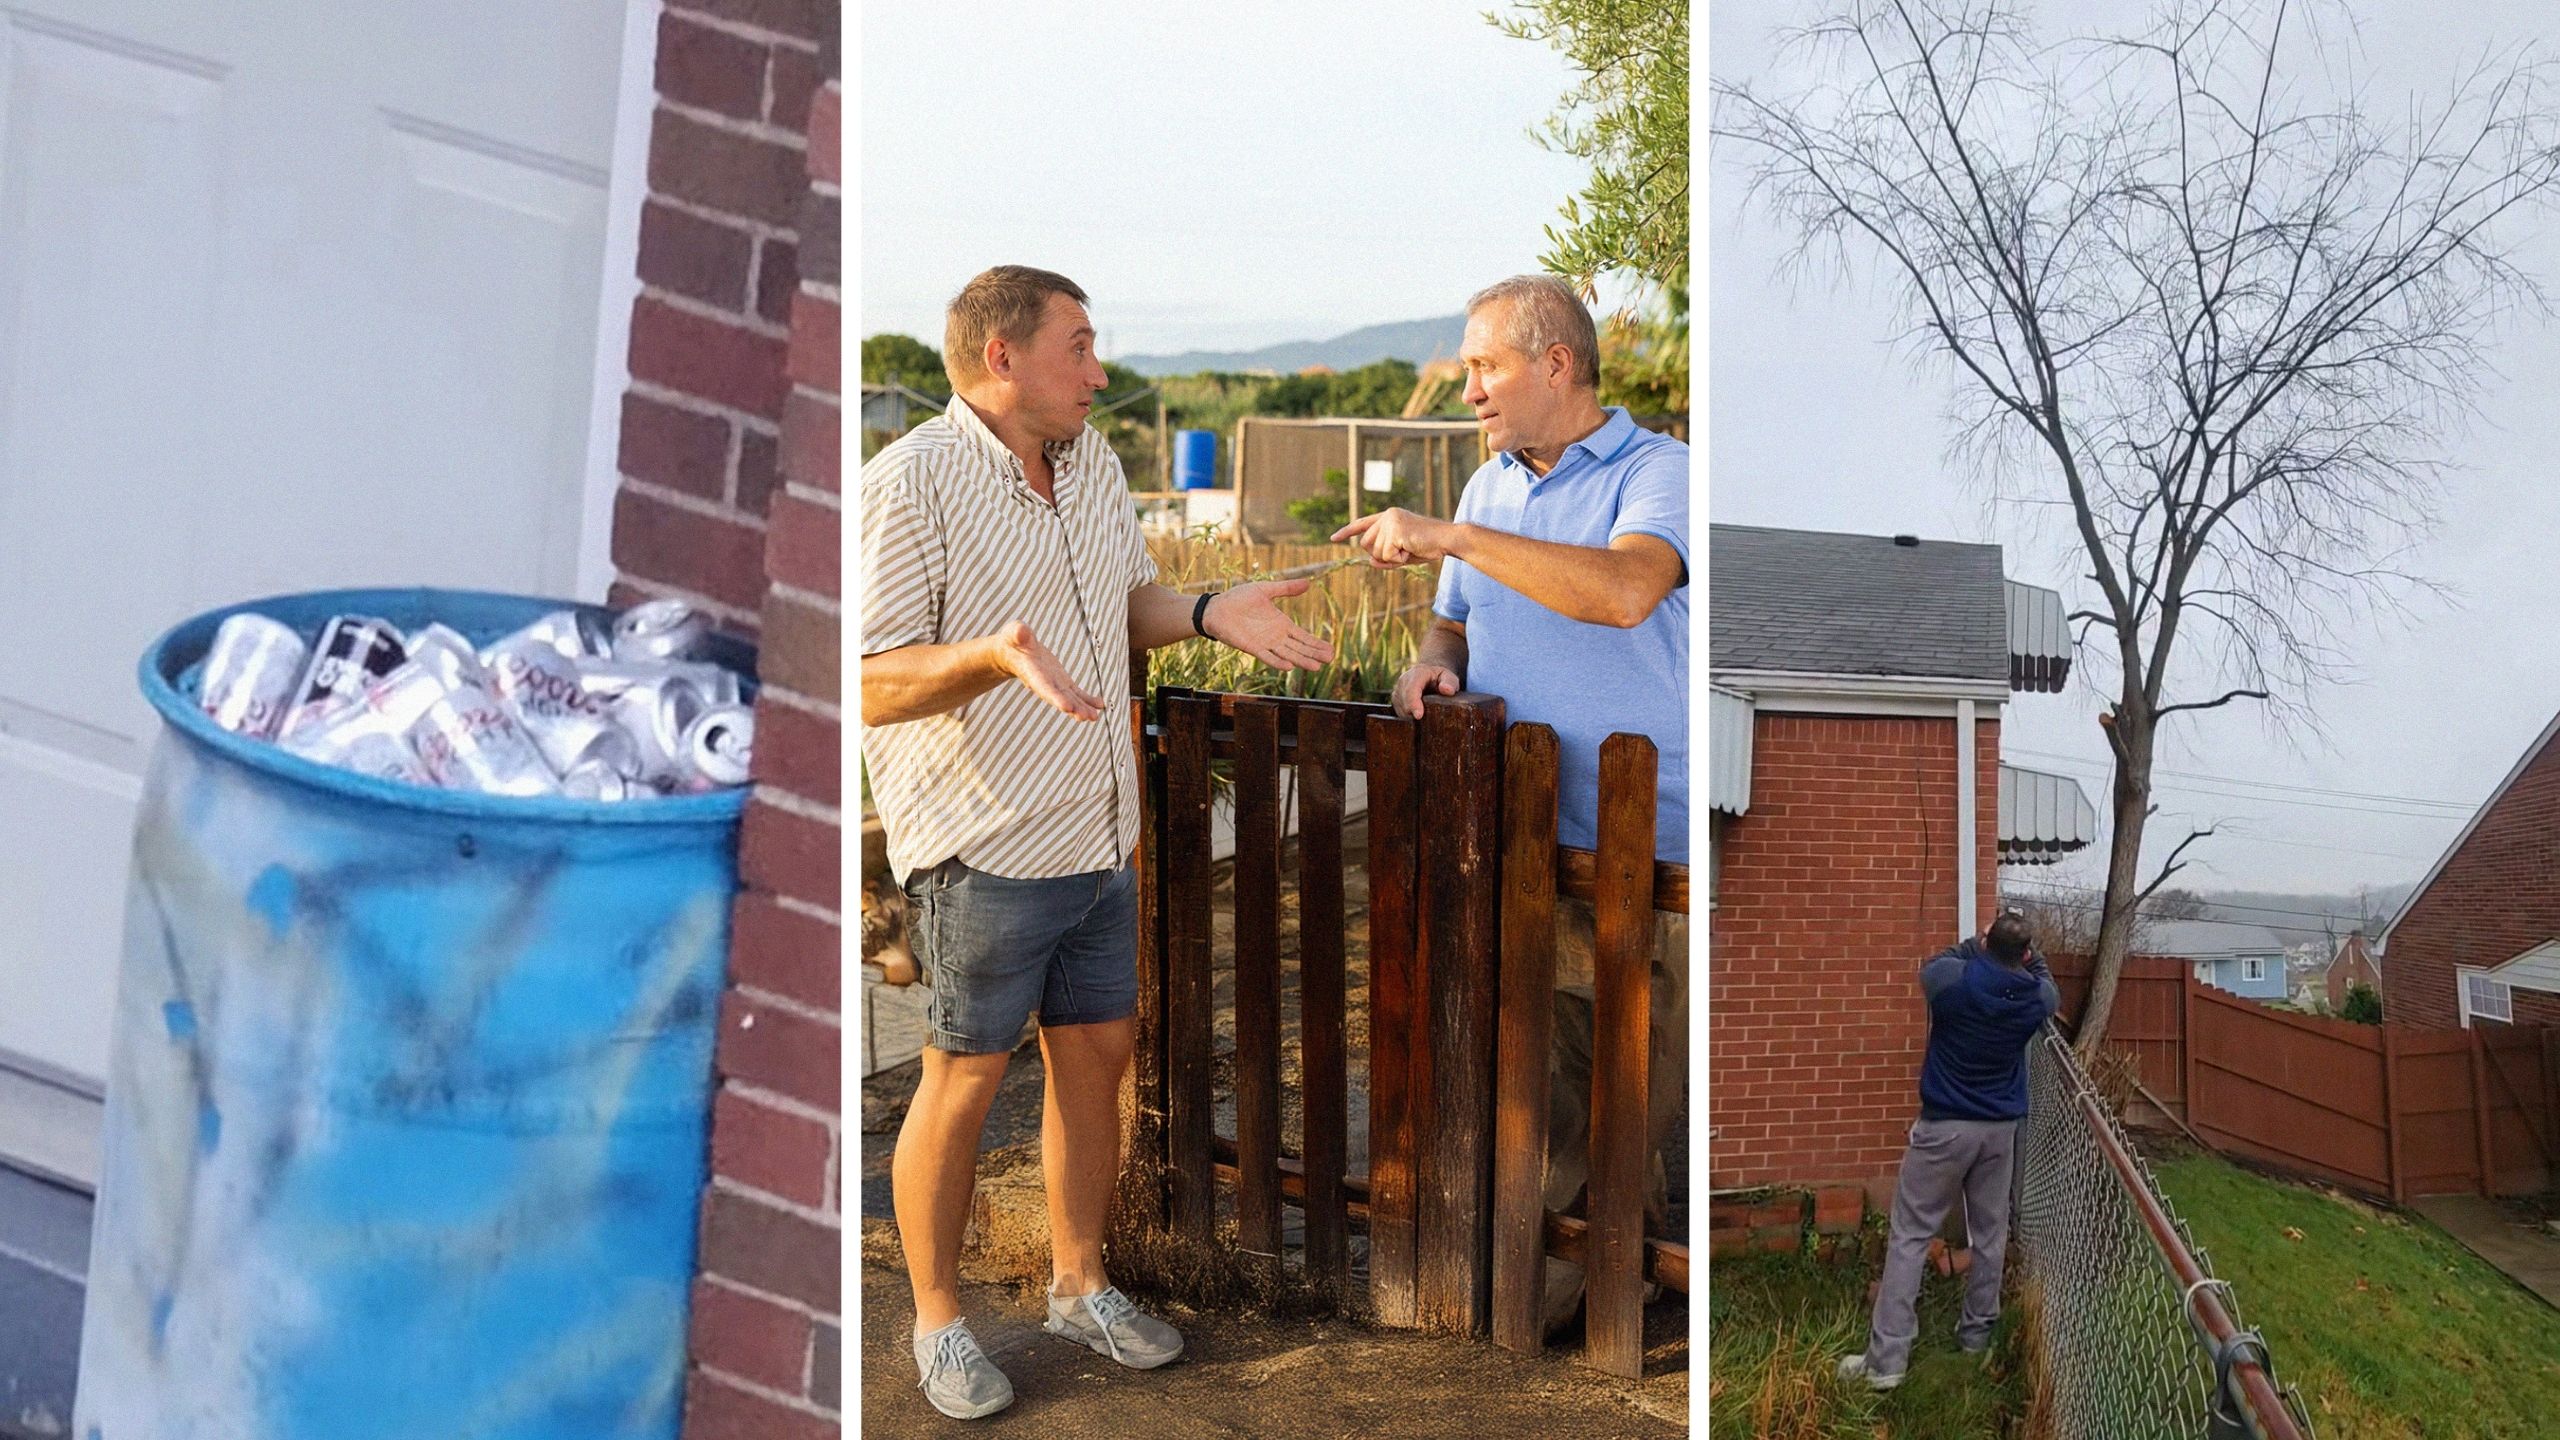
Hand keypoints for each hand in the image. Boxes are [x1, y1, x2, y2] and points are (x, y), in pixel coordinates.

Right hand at [988, 621, 1106, 720]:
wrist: (1014, 650)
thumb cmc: (1012, 640)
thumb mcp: (1013, 633)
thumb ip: (1017, 633)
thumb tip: (1020, 631)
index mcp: (1031, 672)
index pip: (1043, 687)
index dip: (1054, 696)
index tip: (1066, 707)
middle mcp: (1043, 683)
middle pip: (1059, 697)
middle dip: (1073, 707)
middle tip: (1087, 716)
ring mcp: (1054, 684)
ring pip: (1070, 699)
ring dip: (1082, 708)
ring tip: (1094, 717)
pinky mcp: (1062, 681)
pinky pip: (1076, 693)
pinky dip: (1088, 699)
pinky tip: (1100, 705)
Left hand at [1203, 579, 1336, 671]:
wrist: (1217, 608)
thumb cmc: (1239, 598)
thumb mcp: (1265, 589)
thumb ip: (1286, 588)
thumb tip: (1308, 583)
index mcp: (1281, 624)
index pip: (1303, 636)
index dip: (1316, 643)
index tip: (1331, 650)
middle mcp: (1276, 637)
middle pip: (1299, 648)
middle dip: (1314, 654)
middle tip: (1330, 659)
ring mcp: (1265, 643)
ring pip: (1287, 654)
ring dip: (1301, 660)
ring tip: (1316, 667)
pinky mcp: (1251, 647)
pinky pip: (1267, 656)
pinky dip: (1277, 662)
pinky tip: (1289, 667)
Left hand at [1331, 508, 1461, 566]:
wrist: (1447, 540)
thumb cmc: (1428, 546)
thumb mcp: (1403, 555)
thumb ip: (1386, 558)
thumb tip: (1369, 563)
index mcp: (1388, 517)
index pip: (1362, 524)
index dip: (1347, 532)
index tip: (1333, 539)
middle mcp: (1387, 515)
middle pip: (1366, 545)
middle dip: (1382, 555)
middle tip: (1404, 551)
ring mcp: (1390, 521)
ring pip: (1375, 552)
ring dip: (1392, 558)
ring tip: (1410, 548)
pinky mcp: (1395, 529)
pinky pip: (1386, 555)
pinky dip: (1398, 559)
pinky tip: (1411, 549)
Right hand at [1391, 662, 1459, 718]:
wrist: (1429, 675)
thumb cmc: (1441, 678)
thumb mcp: (1449, 677)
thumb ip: (1450, 682)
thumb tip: (1447, 690)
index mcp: (1418, 673)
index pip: (1412, 689)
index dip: (1413, 703)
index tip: (1419, 716)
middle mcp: (1404, 680)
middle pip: (1404, 701)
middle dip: (1413, 712)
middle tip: (1426, 720)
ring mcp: (1397, 689)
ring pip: (1401, 708)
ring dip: (1411, 715)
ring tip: (1424, 713)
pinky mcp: (1395, 699)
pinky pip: (1399, 712)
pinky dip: (1408, 716)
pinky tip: (1417, 713)